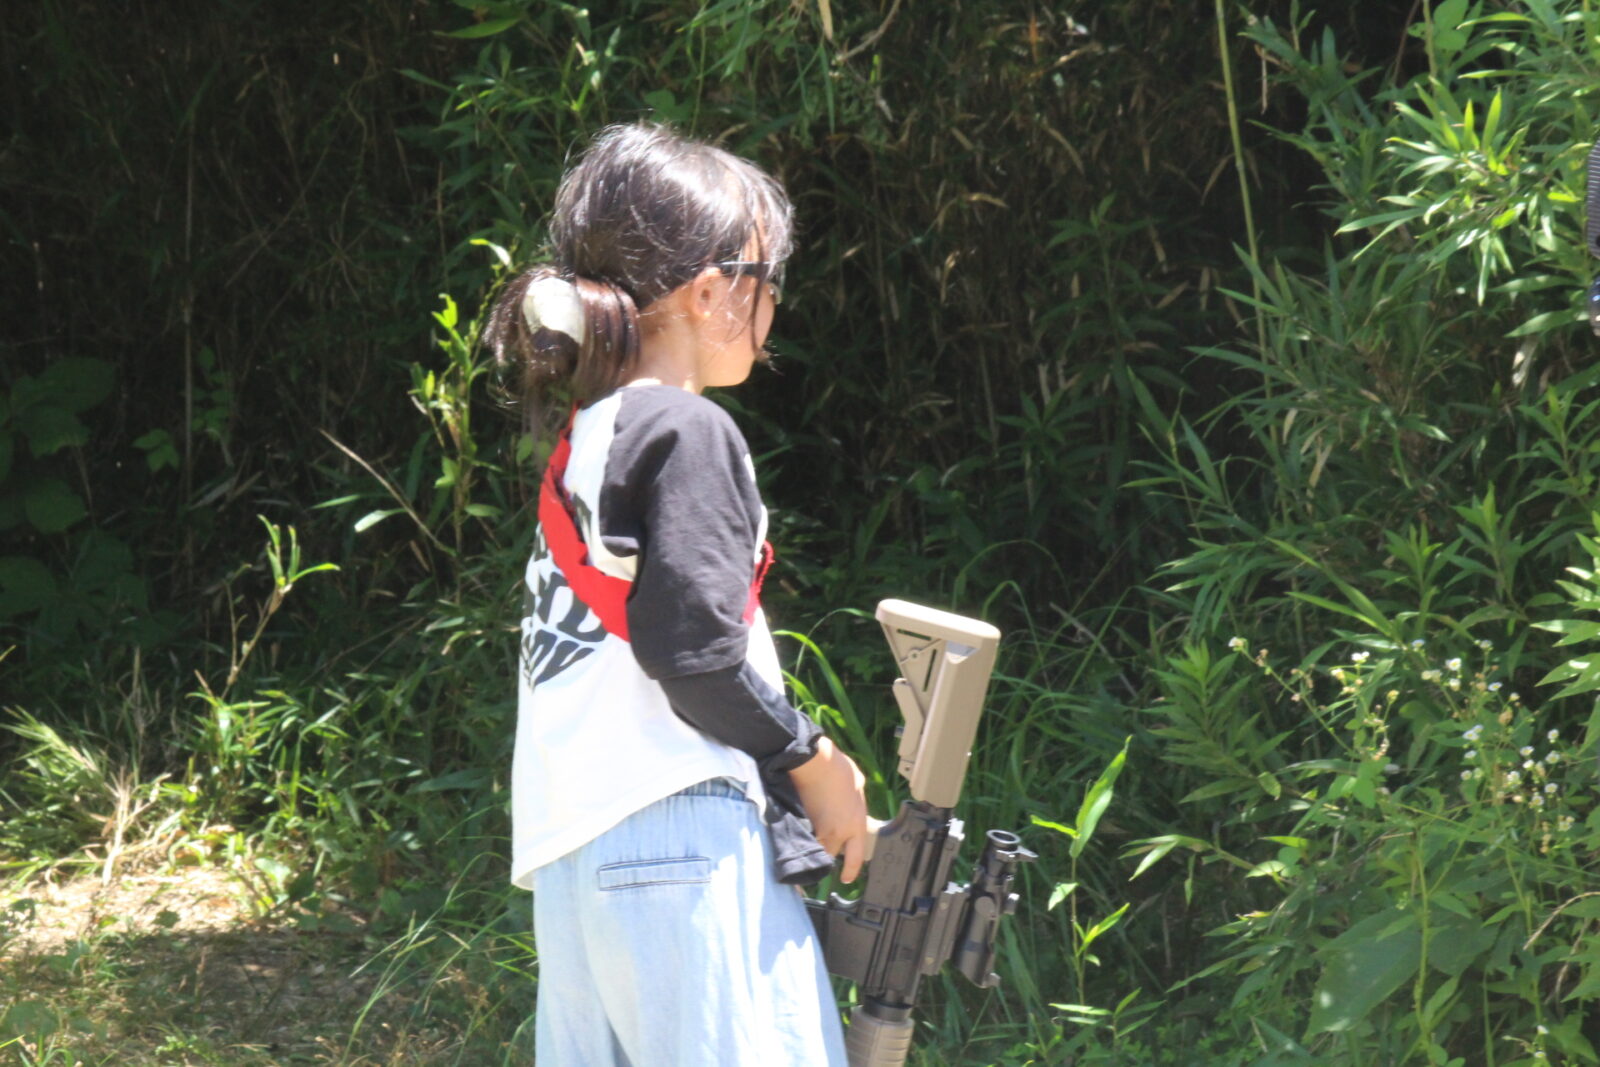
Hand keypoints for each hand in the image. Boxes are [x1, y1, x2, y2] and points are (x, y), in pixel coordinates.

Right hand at [789, 736, 869, 882]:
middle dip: (829, 850)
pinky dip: (802, 834)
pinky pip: (804, 836)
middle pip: (832, 854)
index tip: (846, 878)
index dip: (850, 871)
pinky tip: (800, 824)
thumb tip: (854, 802)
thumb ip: (857, 801)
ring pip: (816, 847)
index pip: (855, 858)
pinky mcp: (802, 824)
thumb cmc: (838, 768)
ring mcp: (819, 830)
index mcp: (856, 824)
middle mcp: (839, 833)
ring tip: (811, 829)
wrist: (814, 762)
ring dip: (814, 843)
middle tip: (825, 839)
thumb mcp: (858, 784)